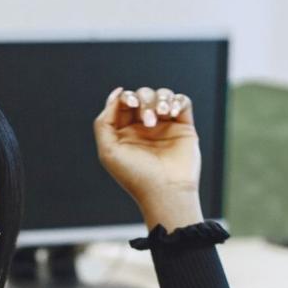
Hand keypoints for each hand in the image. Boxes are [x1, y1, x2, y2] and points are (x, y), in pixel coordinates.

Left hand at [92, 86, 202, 225]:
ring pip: (163, 95)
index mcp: (125, 132)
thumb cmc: (135, 175)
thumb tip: (116, 95)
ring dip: (161, 99)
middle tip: (149, 121)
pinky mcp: (184, 128)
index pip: (125, 102)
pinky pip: (182, 102)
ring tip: (162, 115)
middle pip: (144, 95)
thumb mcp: (108, 151)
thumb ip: (104, 122)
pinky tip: (172, 113)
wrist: (166, 191)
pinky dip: (177, 101)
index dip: (127, 97)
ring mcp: (165, 126)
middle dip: (145, 101)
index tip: (131, 104)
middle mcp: (144, 128)